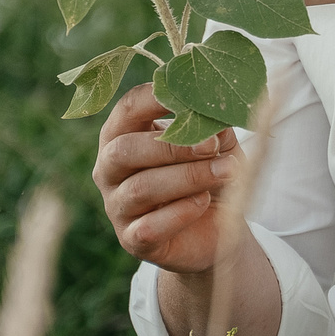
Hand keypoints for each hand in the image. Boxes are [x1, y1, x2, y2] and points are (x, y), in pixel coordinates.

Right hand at [92, 83, 240, 271]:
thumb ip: (213, 126)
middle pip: (124, 150)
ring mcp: (117, 206)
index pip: (127, 108)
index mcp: (124, 134)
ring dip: (187, 178)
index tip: (190, 96)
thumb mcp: (217, 145)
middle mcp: (110, 168)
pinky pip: (148, 227)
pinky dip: (180, 213)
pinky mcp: (132, 239)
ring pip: (140, 188)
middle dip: (171, 147)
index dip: (155, 99)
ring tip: (224, 172)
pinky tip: (204, 202)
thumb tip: (215, 112)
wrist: (217, 229)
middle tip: (211, 147)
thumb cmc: (209, 174)